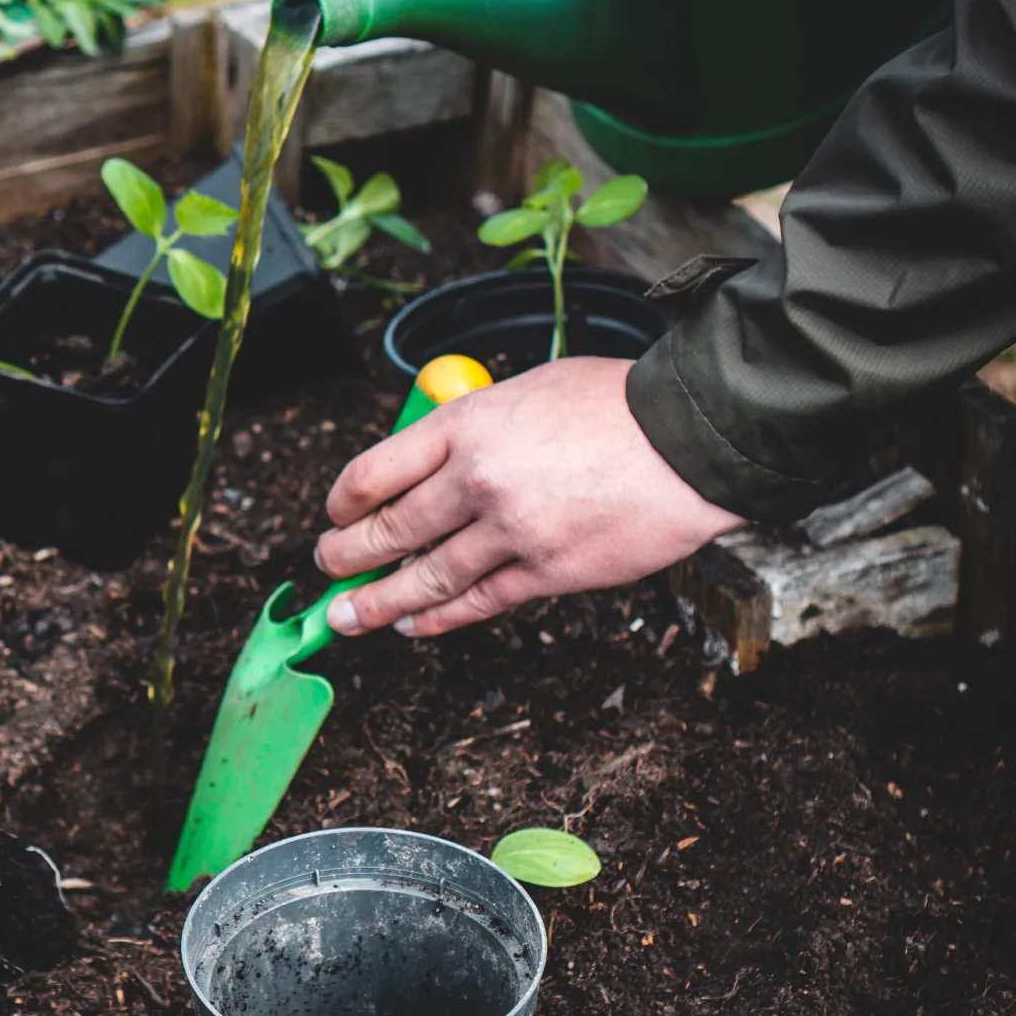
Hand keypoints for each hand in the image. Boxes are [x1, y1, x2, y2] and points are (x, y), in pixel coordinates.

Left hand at [315, 356, 739, 637]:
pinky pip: (477, 603)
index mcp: (467, 425)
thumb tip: (435, 461)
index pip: (375, 470)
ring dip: (376, 603)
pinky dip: (437, 618)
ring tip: (346, 617)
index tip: (334, 513)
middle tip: (325, 568)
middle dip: (344, 556)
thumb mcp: (527, 390)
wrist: (690, 439)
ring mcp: (511, 532)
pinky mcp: (547, 572)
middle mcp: (477, 480)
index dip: (343, 501)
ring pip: (424, 578)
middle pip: (388, 530)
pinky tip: (413, 625)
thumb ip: (475, 426)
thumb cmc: (616, 406)